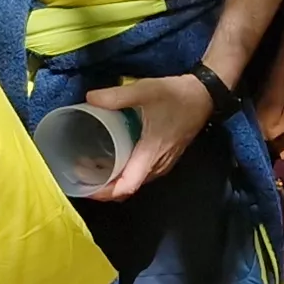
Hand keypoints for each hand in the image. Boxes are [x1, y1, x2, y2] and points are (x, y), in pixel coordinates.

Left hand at [82, 74, 214, 202]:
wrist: (203, 96)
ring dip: (113, 181)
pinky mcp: (164, 159)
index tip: (84, 187)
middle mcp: (157, 165)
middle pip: (127, 188)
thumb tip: (89, 98)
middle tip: (79, 174)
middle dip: (102, 187)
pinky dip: (124, 173)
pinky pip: (140, 174)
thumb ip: (115, 96)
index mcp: (151, 154)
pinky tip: (110, 159)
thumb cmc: (175, 96)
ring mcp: (162, 164)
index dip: (104, 192)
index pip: (127, 186)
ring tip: (89, 167)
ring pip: (134, 181)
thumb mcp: (144, 90)